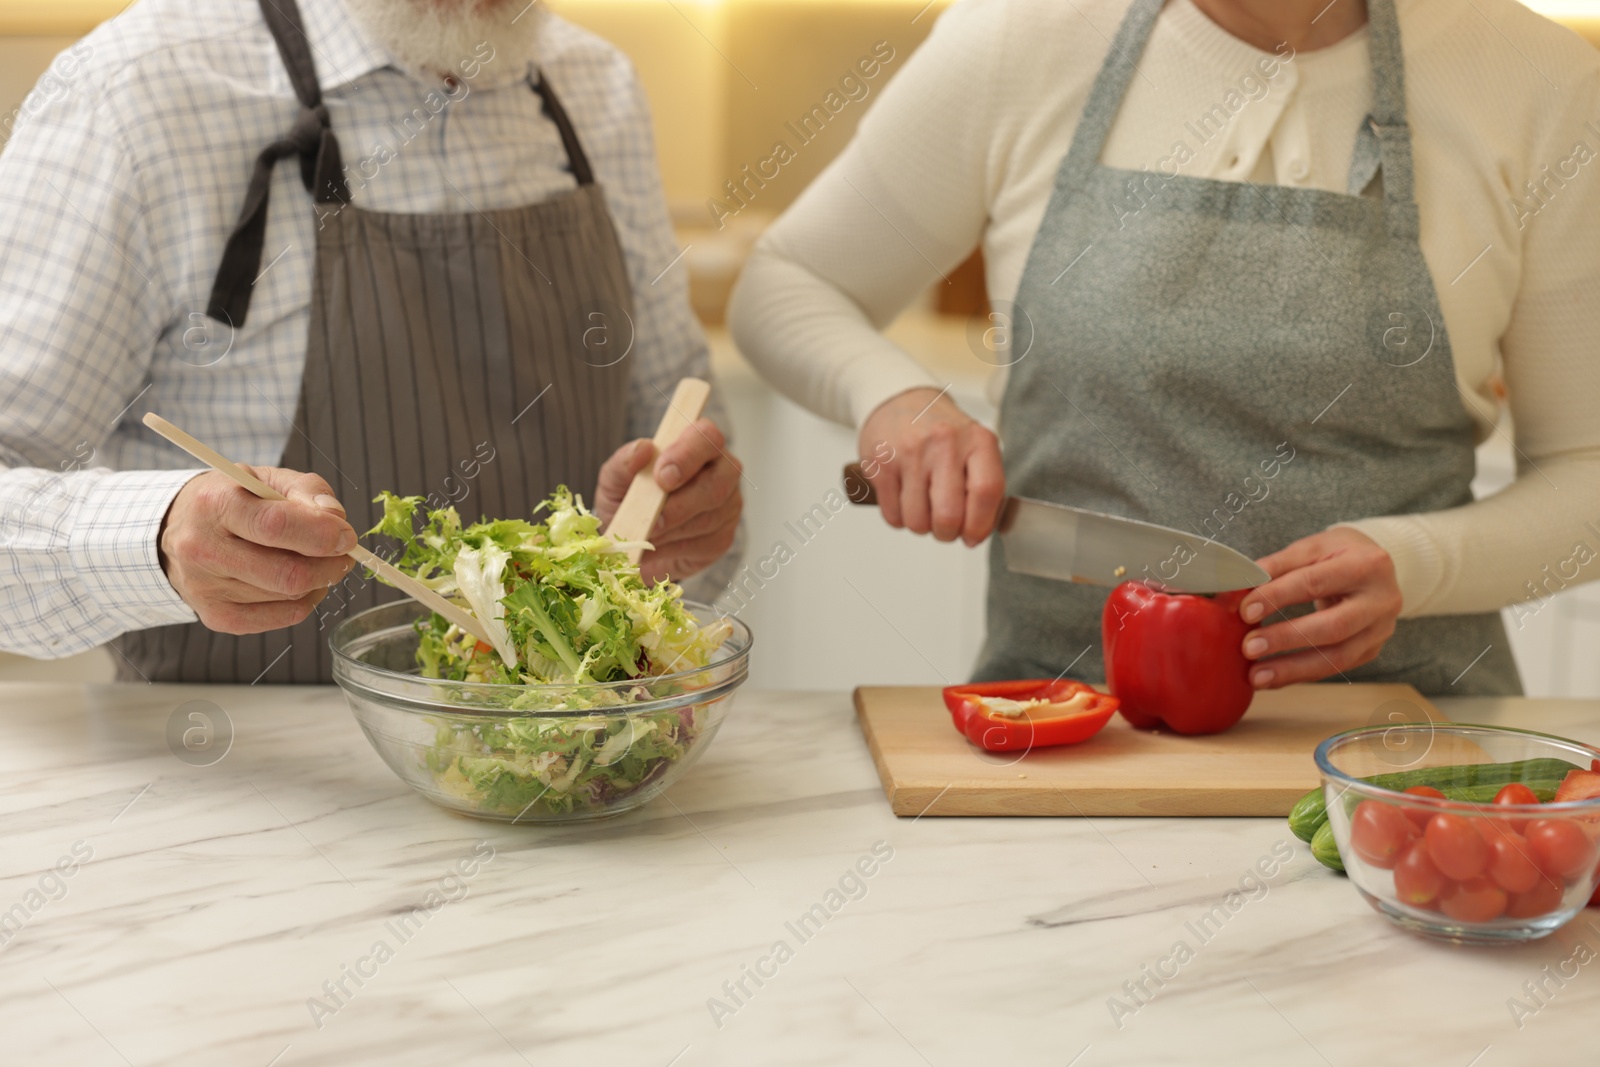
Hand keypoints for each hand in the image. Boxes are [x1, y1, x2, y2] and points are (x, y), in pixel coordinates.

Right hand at [160, 468, 358, 633]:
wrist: (179, 530)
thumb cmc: (232, 499)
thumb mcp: (265, 478)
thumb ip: (307, 491)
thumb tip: (337, 519)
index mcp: (216, 504)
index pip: (276, 526)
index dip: (322, 534)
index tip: (347, 535)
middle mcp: (203, 549)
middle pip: (287, 573)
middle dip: (330, 565)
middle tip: (344, 553)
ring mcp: (206, 588)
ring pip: (290, 596)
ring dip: (319, 581)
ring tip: (317, 562)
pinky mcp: (218, 617)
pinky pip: (283, 617)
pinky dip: (305, 601)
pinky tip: (302, 583)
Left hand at [593, 419, 742, 583]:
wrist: (630, 539)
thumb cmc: (627, 499)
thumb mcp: (614, 480)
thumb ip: (624, 463)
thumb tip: (643, 448)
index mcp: (696, 443)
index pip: (706, 436)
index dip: (687, 455)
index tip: (662, 477)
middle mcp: (722, 469)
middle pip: (718, 482)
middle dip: (681, 504)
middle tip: (652, 521)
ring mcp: (728, 504)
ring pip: (709, 517)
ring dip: (672, 530)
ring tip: (644, 535)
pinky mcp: (724, 536)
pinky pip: (706, 543)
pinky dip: (674, 548)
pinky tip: (657, 547)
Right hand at [857, 387, 1004, 545]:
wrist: (899, 401)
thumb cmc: (942, 433)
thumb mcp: (973, 446)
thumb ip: (983, 485)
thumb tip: (976, 534)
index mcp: (977, 440)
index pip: (986, 492)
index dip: (980, 525)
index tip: (973, 536)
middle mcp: (944, 443)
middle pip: (949, 516)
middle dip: (947, 533)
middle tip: (946, 528)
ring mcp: (909, 453)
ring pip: (918, 521)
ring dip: (922, 527)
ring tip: (924, 509)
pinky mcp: (881, 464)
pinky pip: (893, 515)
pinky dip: (900, 518)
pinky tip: (905, 501)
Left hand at [1236, 527, 1402, 688]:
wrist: (1376, 568)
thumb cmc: (1339, 555)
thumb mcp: (1312, 548)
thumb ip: (1276, 566)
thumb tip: (1238, 587)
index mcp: (1367, 565)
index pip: (1315, 582)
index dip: (1277, 597)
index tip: (1245, 611)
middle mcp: (1382, 600)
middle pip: (1333, 626)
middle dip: (1286, 639)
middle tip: (1249, 648)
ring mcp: (1380, 629)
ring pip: (1337, 657)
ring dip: (1292, 669)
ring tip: (1256, 676)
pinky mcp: (1372, 650)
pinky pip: (1335, 668)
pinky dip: (1301, 674)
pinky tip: (1273, 678)